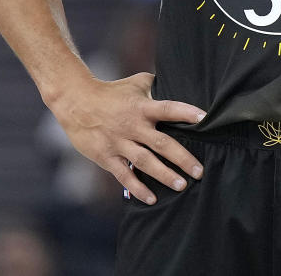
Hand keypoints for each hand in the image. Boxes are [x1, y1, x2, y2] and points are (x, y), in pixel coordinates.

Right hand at [48, 71, 206, 203]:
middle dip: (182, 158)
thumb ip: (157, 85)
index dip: (186, 112)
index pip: (168, 108)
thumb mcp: (136, 83)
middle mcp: (132, 126)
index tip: (204, 118)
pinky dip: (137, 188)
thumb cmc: (111, 91)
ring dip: (164, 175)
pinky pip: (124, 175)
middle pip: (161, 143)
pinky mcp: (106, 157)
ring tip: (182, 185)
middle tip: (199, 171)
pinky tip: (151, 199)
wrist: (76, 102)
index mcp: (142, 107)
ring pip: (145, 162)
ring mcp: (119, 143)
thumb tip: (180, 81)